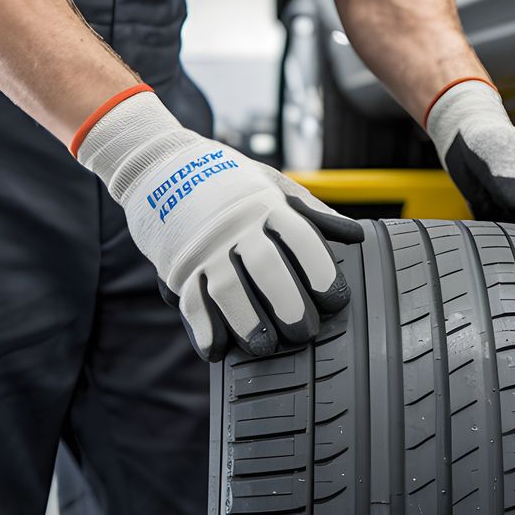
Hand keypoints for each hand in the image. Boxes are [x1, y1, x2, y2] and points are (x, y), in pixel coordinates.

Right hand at [77, 87, 364, 360]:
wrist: (160, 165)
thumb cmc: (227, 181)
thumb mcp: (271, 183)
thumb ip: (311, 211)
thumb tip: (354, 235)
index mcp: (266, 205)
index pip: (301, 239)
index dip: (321, 272)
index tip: (335, 299)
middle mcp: (236, 227)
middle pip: (267, 269)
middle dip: (289, 305)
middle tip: (304, 331)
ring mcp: (203, 248)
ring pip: (228, 291)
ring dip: (247, 323)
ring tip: (264, 347)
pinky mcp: (177, 266)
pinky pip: (189, 302)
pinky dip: (202, 328)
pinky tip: (216, 350)